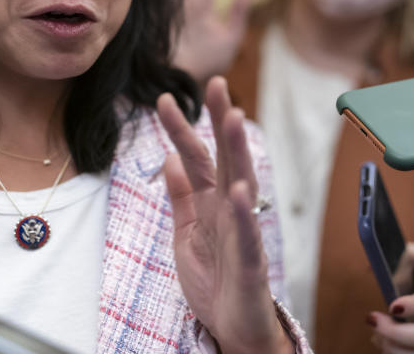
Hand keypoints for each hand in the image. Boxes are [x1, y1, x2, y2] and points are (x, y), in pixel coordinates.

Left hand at [157, 77, 292, 353]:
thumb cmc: (214, 280)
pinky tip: (238, 189)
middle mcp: (229, 209)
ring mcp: (242, 232)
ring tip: (232, 118)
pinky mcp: (249, 263)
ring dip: (236, 151)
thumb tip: (170, 158)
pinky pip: (246, 234)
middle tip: (215, 83)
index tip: (164, 98)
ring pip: (241, 183)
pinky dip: (242, 212)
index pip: (196, 156)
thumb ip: (182, 196)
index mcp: (211, 202)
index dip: (181, 129)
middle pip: (224, 157)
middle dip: (220, 120)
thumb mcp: (186, 232)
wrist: (234, 329)